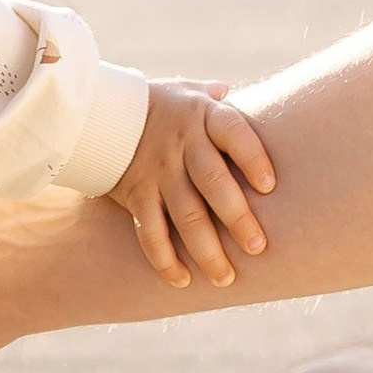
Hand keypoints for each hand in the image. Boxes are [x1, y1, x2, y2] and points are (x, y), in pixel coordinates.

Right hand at [111, 81, 276, 290]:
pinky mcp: (136, 194)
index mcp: (204, 116)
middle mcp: (182, 144)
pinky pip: (150, 232)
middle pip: (213, 183)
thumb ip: (223, 100)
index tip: (269, 186)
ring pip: (185, 215)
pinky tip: (183, 280)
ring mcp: (158, 171)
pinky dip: (165, 258)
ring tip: (226, 278)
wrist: (102, 113)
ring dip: (206, 250)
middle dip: (237, 218)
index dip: (252, 158)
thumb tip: (259, 100)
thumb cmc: (164, 105)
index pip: (234, 134)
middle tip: (258, 248)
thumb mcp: (192, 91)